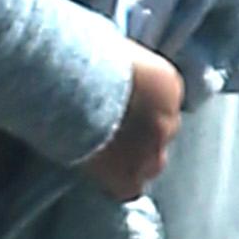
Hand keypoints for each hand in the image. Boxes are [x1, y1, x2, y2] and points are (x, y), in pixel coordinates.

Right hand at [86, 43, 183, 201]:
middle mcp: (168, 121)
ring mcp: (151, 153)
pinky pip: (127, 189)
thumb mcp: (115, 49)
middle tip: (110, 131)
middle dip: (140, 134)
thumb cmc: (85, 55)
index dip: (140, 109)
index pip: (164, 105)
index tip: (120, 108)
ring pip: (150, 165)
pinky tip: (98, 176)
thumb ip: (124, 66)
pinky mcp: (129, 178)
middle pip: (160, 134)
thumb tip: (110, 64)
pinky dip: (115, 184)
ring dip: (133, 161)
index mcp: (169, 85)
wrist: (69, 83)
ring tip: (104, 154)